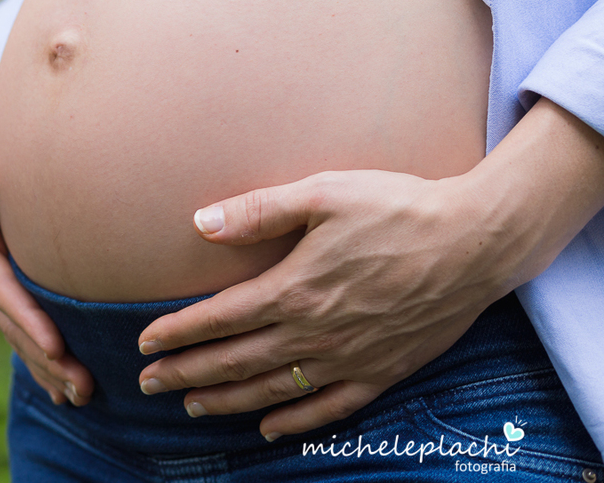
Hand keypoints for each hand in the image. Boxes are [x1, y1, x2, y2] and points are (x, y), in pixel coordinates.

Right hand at [0, 80, 93, 405]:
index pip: (0, 287)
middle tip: (82, 386)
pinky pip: (21, 327)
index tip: (56, 345)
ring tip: (81, 396)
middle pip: (12, 322)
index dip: (26, 318)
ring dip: (47, 366)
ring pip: (17, 332)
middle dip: (45, 356)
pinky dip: (41, 357)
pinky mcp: (2, 288)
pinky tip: (64, 388)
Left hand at [136, 169, 518, 439]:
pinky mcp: (382, 372)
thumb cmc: (397, 208)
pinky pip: (328, 409)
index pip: (219, 318)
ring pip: (272, 390)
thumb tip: (200, 223)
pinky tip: (267, 427)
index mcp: (294, 289)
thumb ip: (259, 210)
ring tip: (190, 406)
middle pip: (235, 361)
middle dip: (186, 373)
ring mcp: (348, 359)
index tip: (145, 343)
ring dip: (225, 400)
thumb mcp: (323, 193)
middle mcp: (314, 333)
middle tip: (149, 383)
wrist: (476, 242)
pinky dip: (293, 421)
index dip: (177, 332)